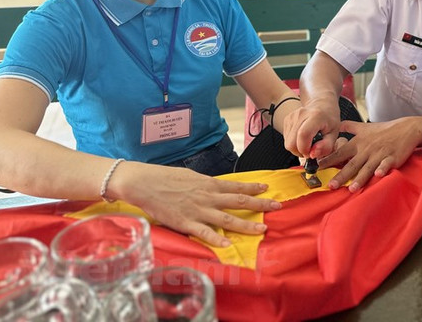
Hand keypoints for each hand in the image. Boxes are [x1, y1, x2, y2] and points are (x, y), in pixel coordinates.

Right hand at [112, 162, 280, 247]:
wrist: (143, 182)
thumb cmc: (165, 177)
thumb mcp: (190, 176)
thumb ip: (204, 184)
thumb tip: (216, 187)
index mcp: (209, 184)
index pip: (237, 186)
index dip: (254, 188)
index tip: (268, 189)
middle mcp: (208, 196)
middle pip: (240, 201)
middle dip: (260, 204)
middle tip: (278, 207)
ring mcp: (198, 210)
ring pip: (228, 218)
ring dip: (246, 224)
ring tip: (262, 230)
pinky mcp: (185, 222)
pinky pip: (204, 232)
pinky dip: (217, 239)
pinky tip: (228, 244)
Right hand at [281, 102, 341, 158]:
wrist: (322, 104)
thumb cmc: (329, 119)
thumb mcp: (334, 134)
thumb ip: (326, 146)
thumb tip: (312, 155)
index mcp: (315, 116)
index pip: (303, 135)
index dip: (305, 149)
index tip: (312, 153)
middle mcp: (301, 114)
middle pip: (292, 143)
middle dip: (300, 152)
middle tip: (311, 150)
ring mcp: (292, 116)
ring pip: (287, 143)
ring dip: (297, 148)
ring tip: (308, 143)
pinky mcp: (286, 120)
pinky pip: (286, 139)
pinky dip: (294, 143)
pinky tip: (302, 138)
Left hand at [318, 119, 421, 191]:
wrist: (406, 128)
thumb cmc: (384, 129)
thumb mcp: (364, 127)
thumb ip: (349, 127)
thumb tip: (336, 126)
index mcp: (358, 143)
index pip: (341, 152)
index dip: (329, 160)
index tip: (318, 167)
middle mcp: (366, 149)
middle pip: (352, 164)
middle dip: (341, 176)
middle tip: (331, 186)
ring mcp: (379, 154)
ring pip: (368, 167)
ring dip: (360, 178)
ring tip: (352, 189)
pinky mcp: (392, 157)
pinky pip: (386, 164)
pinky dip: (383, 169)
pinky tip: (379, 176)